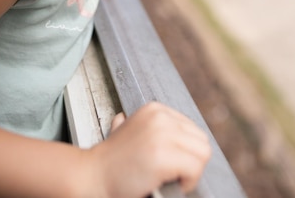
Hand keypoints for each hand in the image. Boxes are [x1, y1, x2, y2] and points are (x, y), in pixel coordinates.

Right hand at [84, 101, 210, 197]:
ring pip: (202, 153)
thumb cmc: (112, 162)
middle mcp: (160, 116)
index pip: (192, 130)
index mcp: (155, 109)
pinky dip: (188, 182)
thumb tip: (175, 131)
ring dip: (192, 172)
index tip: (172, 164)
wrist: (92, 176)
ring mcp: (161, 134)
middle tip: (174, 174)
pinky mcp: (162, 155)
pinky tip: (171, 185)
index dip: (186, 151)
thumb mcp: (131, 130)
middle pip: (201, 140)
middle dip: (192, 161)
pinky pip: (194, 168)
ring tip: (173, 179)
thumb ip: (152, 126)